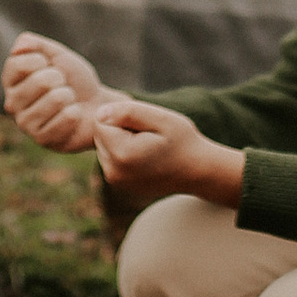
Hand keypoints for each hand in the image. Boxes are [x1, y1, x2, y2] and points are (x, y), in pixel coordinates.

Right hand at [3, 34, 115, 151]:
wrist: (95, 104)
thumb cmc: (73, 79)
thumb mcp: (56, 55)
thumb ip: (35, 45)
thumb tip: (17, 47)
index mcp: (11, 81)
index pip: (17, 64)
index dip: (41, 60)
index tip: (49, 65)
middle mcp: (12, 103)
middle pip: (39, 81)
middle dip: (60, 78)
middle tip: (62, 85)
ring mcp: (26, 123)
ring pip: (55, 99)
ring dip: (69, 95)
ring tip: (68, 100)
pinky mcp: (42, 139)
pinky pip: (67, 117)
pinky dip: (76, 112)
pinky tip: (73, 115)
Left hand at [92, 96, 244, 207]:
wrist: (197, 171)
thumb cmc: (182, 141)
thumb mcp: (160, 118)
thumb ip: (127, 111)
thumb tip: (99, 113)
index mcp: (122, 154)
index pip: (100, 121)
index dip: (122, 116)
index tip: (145, 126)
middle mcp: (113, 172)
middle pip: (100, 134)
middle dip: (119, 129)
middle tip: (148, 135)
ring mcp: (115, 181)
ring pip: (104, 145)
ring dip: (120, 140)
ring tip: (148, 145)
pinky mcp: (118, 184)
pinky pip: (110, 157)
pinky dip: (123, 152)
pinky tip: (145, 155)